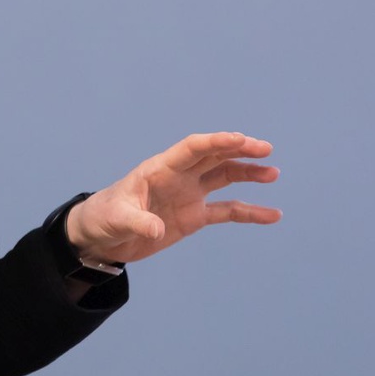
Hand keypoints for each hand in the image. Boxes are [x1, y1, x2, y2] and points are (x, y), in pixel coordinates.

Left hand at [65, 131, 280, 264]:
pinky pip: (228, 211)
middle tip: (265, 149)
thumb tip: (155, 230)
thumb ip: (137, 222)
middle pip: (214, 156)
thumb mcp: (117, 219)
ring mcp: (188, 194)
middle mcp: (178, 177)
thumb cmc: (104, 218)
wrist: (101, 236)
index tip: (241, 139)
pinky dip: (249, 211)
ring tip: (273, 173)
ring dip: (248, 173)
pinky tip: (272, 214)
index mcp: (160, 169)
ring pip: (224, 177)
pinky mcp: (194, 216)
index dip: (216, 142)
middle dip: (239, 150)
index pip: (193, 148)